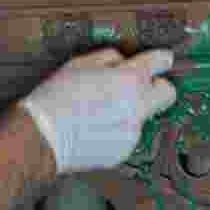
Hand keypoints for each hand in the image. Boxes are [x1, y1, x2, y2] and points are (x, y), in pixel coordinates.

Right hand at [18, 47, 176, 174]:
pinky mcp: (123, 151)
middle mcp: (137, 106)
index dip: (160, 59)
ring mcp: (132, 132)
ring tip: (101, 110)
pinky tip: (96, 127)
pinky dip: (118, 129)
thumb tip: (122, 61)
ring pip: (145, 114)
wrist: (41, 137)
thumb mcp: (81, 63)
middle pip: (168, 93)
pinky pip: (129, 133)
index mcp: (129, 80)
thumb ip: (110, 58)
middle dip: (157, 87)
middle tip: (138, 86)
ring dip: (131, 109)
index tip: (160, 60)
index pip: (161, 62)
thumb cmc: (56, 98)